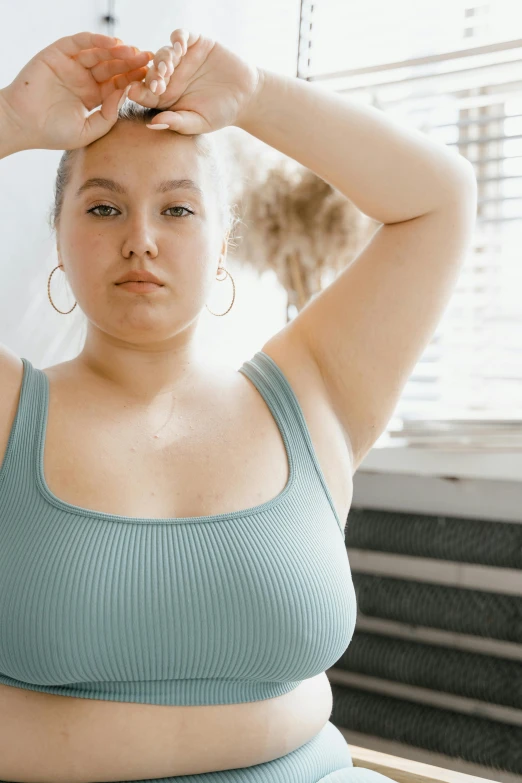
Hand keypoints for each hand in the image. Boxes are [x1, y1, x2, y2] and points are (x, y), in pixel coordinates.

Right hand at [0, 32, 153, 150]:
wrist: (23, 125)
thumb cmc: (53, 133)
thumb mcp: (89, 130)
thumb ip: (109, 116)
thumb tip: (126, 94)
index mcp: (93, 97)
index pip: (117, 85)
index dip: (134, 80)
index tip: (153, 79)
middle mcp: (84, 79)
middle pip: (112, 67)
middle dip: (131, 63)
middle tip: (150, 60)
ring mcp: (72, 65)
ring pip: (99, 53)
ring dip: (117, 51)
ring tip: (134, 51)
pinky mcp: (58, 54)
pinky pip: (80, 42)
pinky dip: (96, 40)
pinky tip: (112, 43)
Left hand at [127, 28, 262, 134]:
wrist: (245, 97)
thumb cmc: (219, 114)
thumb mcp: (198, 122)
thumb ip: (176, 122)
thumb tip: (152, 125)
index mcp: (164, 97)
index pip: (145, 92)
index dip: (138, 91)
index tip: (133, 93)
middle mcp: (169, 76)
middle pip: (152, 71)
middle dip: (153, 76)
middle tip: (157, 83)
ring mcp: (181, 58)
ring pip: (164, 53)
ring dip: (164, 59)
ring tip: (169, 68)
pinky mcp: (194, 43)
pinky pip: (180, 36)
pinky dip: (178, 39)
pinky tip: (180, 48)